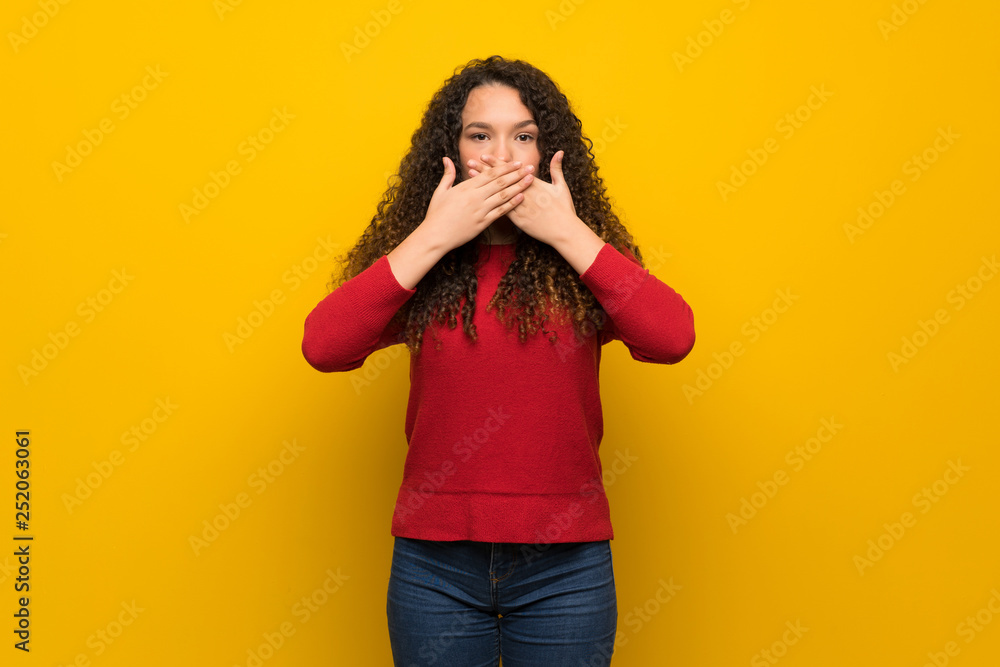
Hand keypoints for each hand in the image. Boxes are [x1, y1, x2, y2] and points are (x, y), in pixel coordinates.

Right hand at [420, 155, 534, 252]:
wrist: (435, 236)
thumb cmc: (436, 214)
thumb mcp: (440, 191)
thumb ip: (447, 174)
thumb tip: (446, 158)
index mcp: (466, 187)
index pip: (490, 174)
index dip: (505, 167)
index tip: (516, 163)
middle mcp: (475, 197)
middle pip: (500, 182)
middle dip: (517, 174)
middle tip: (530, 167)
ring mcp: (480, 210)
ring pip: (503, 195)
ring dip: (519, 186)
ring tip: (531, 180)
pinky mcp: (482, 223)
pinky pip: (500, 212)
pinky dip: (512, 204)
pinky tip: (522, 197)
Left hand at [468, 151, 581, 248]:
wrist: (564, 231)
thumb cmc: (564, 209)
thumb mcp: (562, 186)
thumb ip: (557, 169)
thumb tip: (559, 151)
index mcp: (533, 184)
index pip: (510, 171)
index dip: (496, 163)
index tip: (485, 156)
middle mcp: (523, 193)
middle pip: (500, 180)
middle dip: (484, 170)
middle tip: (471, 162)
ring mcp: (520, 207)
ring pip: (497, 194)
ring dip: (483, 185)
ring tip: (470, 178)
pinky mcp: (518, 220)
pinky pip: (501, 210)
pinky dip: (489, 203)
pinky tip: (478, 199)